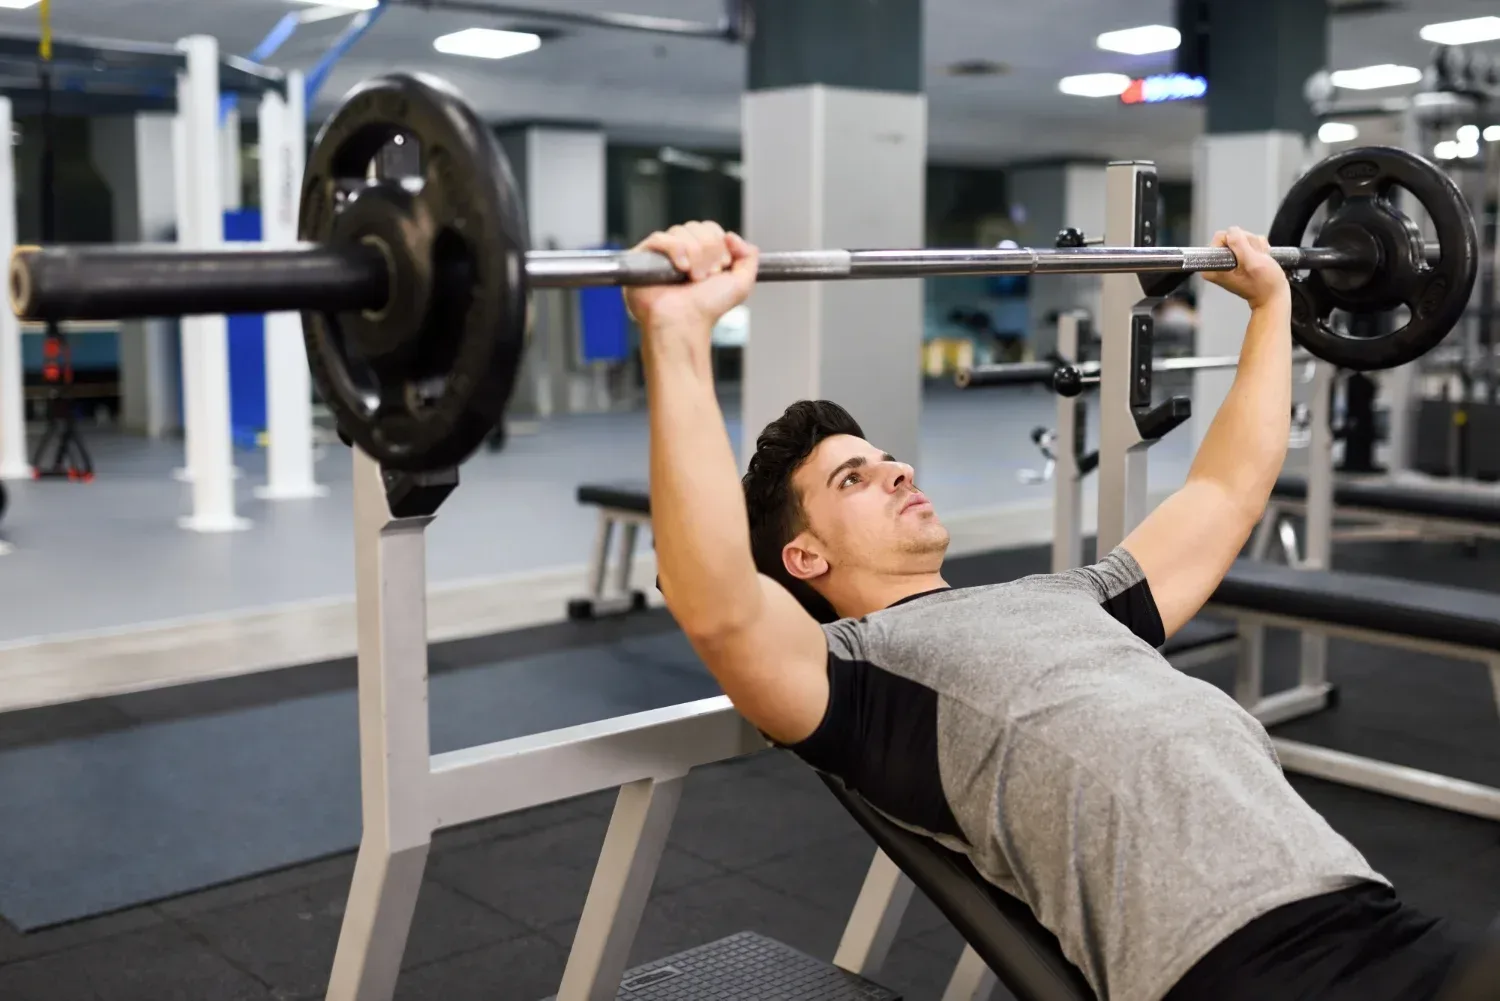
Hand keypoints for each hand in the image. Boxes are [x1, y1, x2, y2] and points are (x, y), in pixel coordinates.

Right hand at [624, 222, 758, 339]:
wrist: (685, 323)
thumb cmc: (707, 309)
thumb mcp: (741, 284)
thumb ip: (749, 257)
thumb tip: (732, 235)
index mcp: (701, 255)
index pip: (710, 229)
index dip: (719, 245)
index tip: (720, 268)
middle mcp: (681, 253)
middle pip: (697, 227)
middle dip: (708, 251)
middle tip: (705, 277)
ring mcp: (661, 255)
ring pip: (681, 231)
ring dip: (694, 254)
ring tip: (692, 277)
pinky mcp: (643, 257)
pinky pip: (660, 238)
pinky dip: (675, 250)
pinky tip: (681, 268)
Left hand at [1203, 227, 1288, 309]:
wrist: (1273, 296)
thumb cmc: (1264, 284)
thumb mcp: (1251, 262)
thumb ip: (1238, 244)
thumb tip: (1231, 231)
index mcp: (1212, 265)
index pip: (1221, 236)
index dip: (1239, 242)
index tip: (1246, 257)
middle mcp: (1217, 262)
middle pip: (1233, 235)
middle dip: (1249, 244)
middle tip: (1256, 260)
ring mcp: (1228, 259)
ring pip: (1243, 237)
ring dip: (1256, 247)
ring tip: (1259, 262)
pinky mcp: (1238, 257)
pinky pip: (1249, 242)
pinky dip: (1258, 249)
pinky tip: (1261, 260)